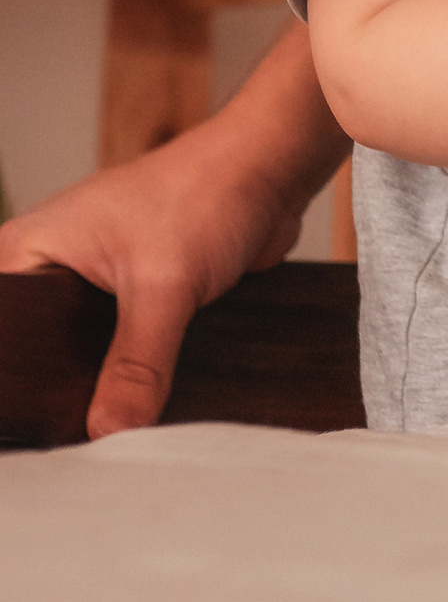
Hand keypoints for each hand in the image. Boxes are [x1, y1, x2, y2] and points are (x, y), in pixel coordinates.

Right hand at [0, 54, 334, 437]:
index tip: (40, 426)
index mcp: (28, 249)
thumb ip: (136, 363)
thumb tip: (110, 429)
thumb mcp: (162, 286)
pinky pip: (122, 349)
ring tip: (120, 421)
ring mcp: (92, 280)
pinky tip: (148, 404)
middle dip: (68, 389)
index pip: (5, 334)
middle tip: (91, 430)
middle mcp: (51, 264)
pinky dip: (136, 372)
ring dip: (107, 383)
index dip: (21, 380)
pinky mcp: (133, 296)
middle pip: (40, 351)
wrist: (267, 171)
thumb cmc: (203, 193)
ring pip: (85, 354)